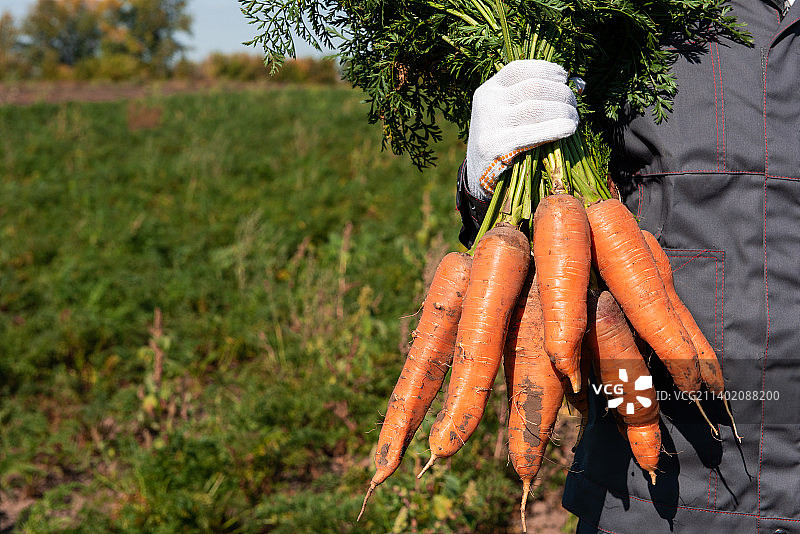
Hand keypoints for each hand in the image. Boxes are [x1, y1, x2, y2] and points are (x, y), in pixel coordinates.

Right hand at [465, 59, 578, 199]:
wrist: (478, 175)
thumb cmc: (501, 141)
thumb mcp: (505, 113)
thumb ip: (530, 98)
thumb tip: (575, 83)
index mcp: (488, 90)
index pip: (520, 69)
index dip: (547, 70)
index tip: (563, 78)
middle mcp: (487, 103)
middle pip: (533, 87)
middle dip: (561, 93)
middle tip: (573, 104)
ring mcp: (490, 124)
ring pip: (536, 108)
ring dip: (563, 111)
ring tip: (573, 118)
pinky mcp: (496, 146)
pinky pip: (533, 133)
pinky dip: (556, 128)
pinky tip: (569, 128)